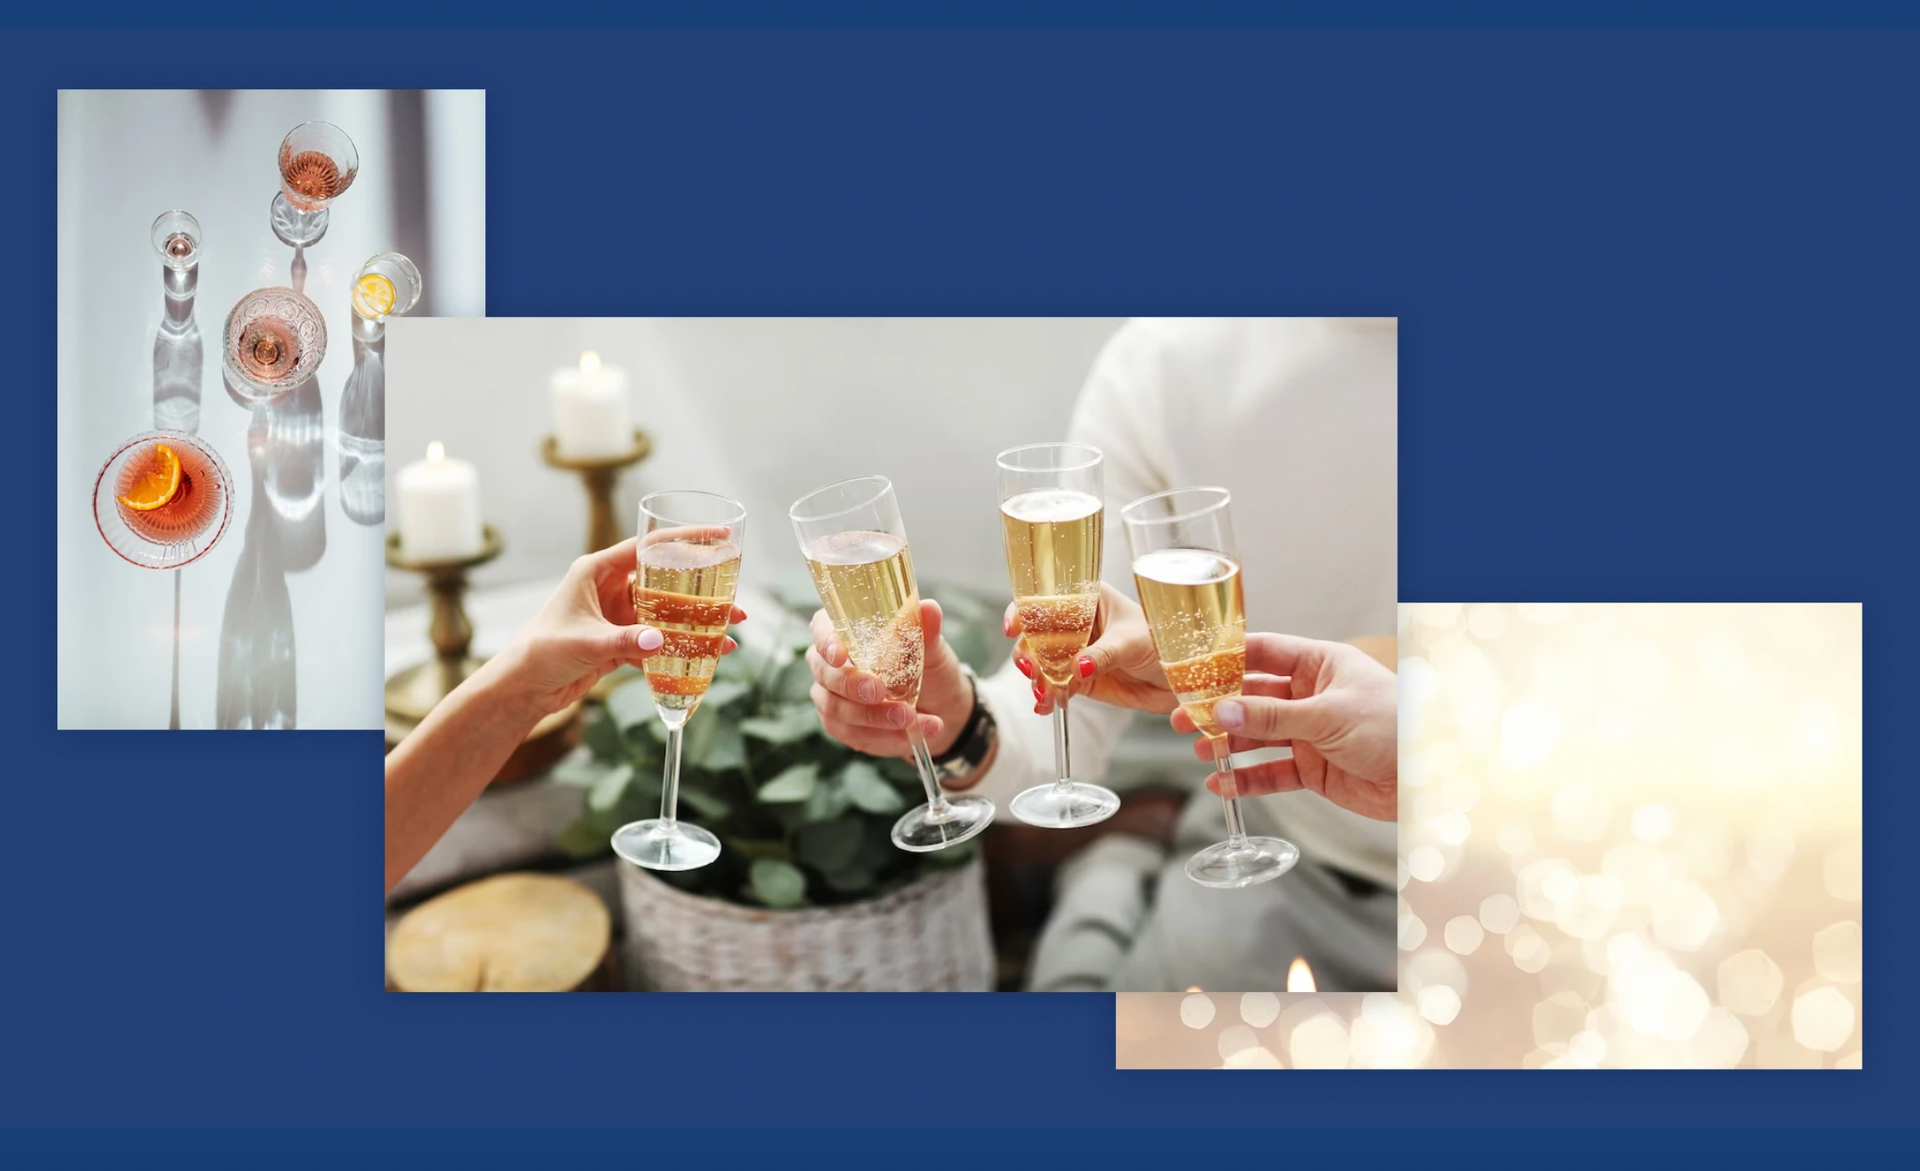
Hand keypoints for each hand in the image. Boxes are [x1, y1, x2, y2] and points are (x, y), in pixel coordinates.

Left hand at [493, 537, 743, 716]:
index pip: (647, 547)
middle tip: (734, 594)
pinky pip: (659, 639)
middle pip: (664, 580)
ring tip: (731, 627)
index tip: (717, 536)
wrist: (524, 689)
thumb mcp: (585, 642)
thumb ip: (624, 640)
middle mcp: (610, 588)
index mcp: (597, 571)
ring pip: (666, 612)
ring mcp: (617, 616)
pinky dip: (682, 646)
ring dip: (696, 621)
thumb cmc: (542, 653)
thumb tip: (662, 639)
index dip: (683, 539)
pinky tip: (709, 653)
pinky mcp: (621, 641)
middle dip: (700, 588)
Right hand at [806, 599, 976, 774]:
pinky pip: (852, 735)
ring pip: (836, 708)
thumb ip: (925, 630)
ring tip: (911, 718)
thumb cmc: (930, 668)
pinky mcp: (842, 726)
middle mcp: (830, 663)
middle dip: (853, 685)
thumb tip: (929, 608)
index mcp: (847, 631)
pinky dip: (884, 736)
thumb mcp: (933, 648)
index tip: (841, 655)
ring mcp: (832, 696)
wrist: (942, 708)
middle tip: (881, 692)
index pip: (822, 628)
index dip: (826, 641)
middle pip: (825, 673)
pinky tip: (911, 735)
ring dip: (874, 716)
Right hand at [1011, 582, 1172, 715]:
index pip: (1046, 600)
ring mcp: (1075, 653)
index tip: (1014, 627)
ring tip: (1044, 694)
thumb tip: (1076, 667)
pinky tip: (1045, 706)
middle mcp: (1076, 624)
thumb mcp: (1133, 643)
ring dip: (1037, 679)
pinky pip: (1056, 687)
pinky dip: (1048, 697)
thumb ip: (1104, 655)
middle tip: (1031, 670)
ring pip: (1042, 664)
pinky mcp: (1080, 680)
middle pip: (1036, 635)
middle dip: (1028, 652)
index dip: (1024, 611)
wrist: (1181, 676)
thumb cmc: (1164, 642)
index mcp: (1088, 599)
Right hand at [1173, 632, 1397, 821]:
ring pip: (1258, 736)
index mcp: (1320, 664)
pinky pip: (1272, 772)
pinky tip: (1223, 784)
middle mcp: (1311, 695)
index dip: (1226, 660)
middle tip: (1186, 716)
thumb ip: (1271, 716)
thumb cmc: (1395, 728)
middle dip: (1220, 707)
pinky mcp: (1313, 768)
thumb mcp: (1327, 715)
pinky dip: (1247, 778)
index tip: (1191, 669)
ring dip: (1229, 744)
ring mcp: (1311, 733)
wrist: (1429, 780)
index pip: (1263, 653)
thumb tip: (1222, 711)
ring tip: (1201, 751)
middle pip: (1254, 696)